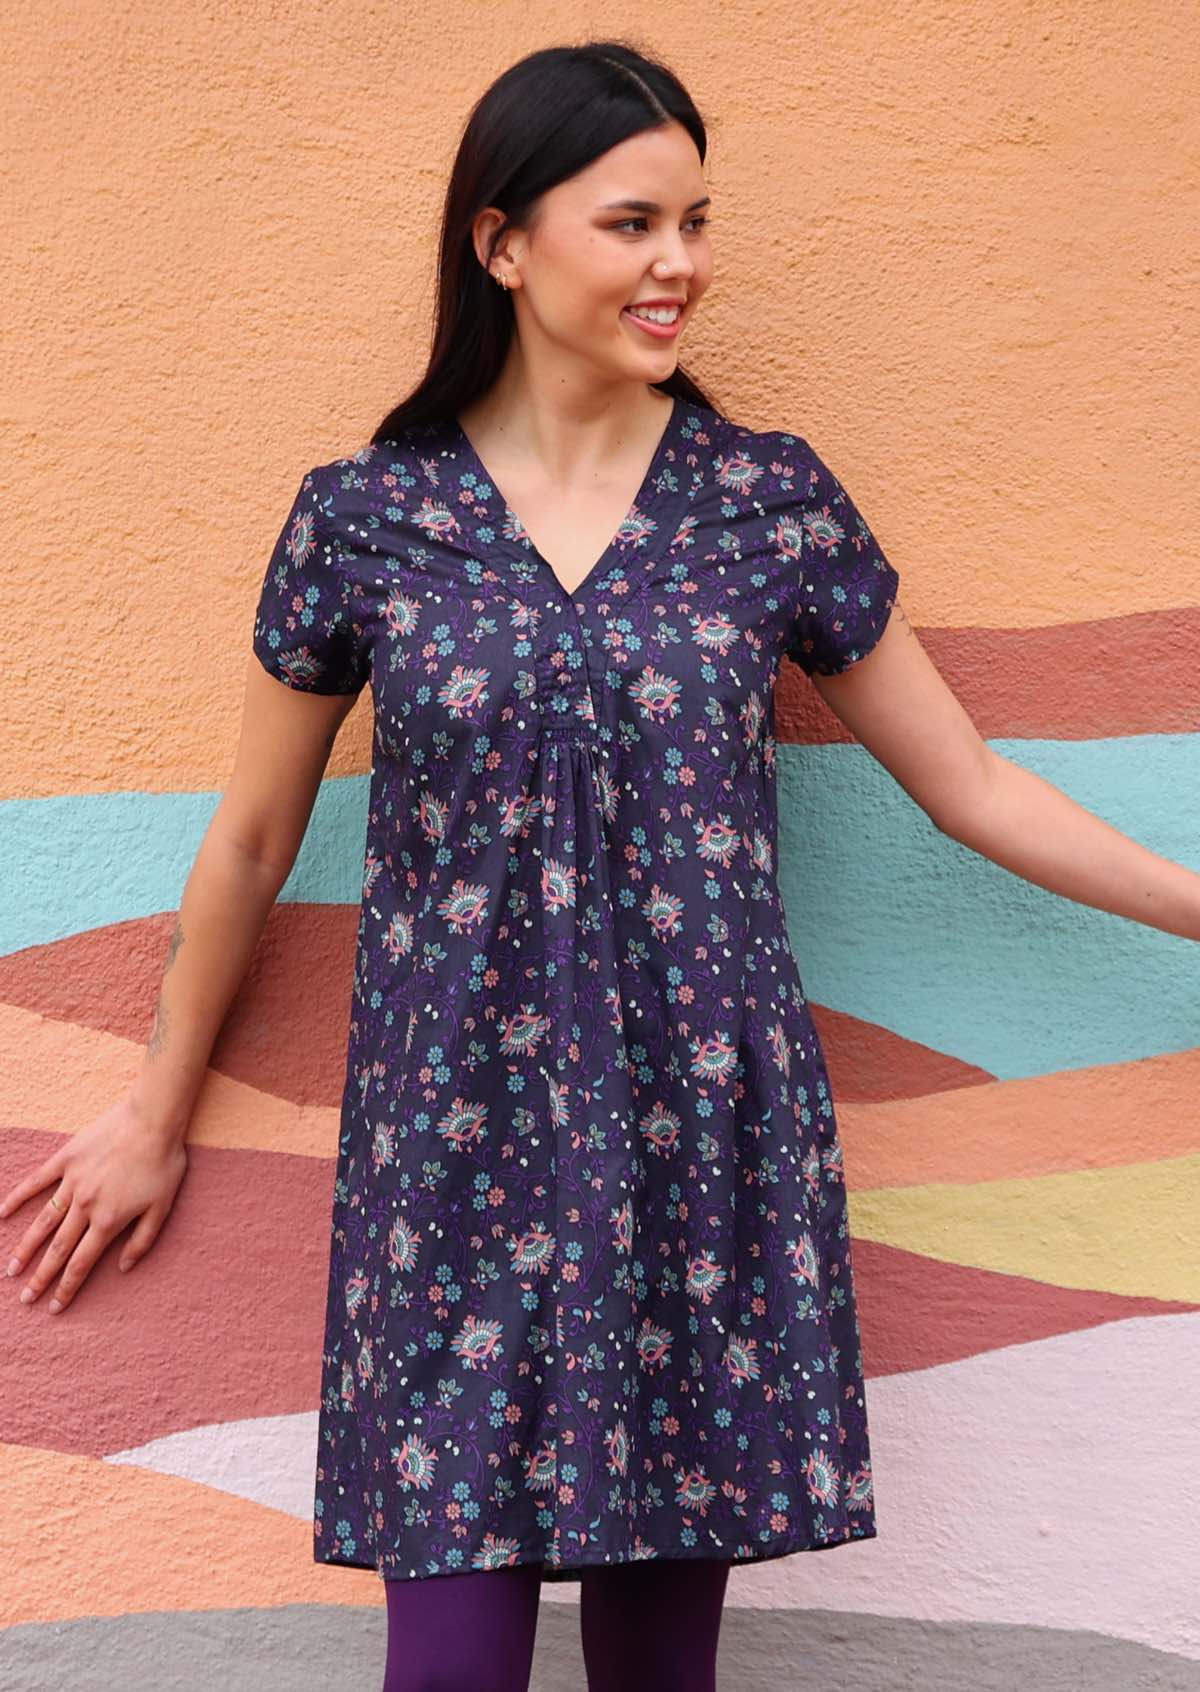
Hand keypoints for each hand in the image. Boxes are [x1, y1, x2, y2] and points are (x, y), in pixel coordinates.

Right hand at [1, 1092, 188, 1314]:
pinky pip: (37, 1181)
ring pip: (43, 1222)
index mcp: (108, 1221)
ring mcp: (72, 1182)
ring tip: (12, 1269)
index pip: (82, 1263)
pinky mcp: (66, 1159)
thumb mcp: (163, 1207)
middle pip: (58, 1250)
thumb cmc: (163, 1163)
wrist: (153, 1119)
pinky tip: (2, 1213)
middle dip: (40, 1277)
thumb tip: (124, 1267)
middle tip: (25, 1298)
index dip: (67, 1288)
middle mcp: (85, 1206)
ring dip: (26, 1248)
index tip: (54, 1307)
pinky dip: (19, 1197)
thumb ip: (142, 1240)